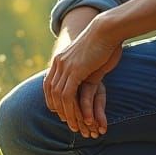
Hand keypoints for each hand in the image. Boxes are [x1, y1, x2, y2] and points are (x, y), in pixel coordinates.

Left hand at [43, 17, 122, 135]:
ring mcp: (65, 66)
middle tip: (66, 121)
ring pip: (58, 96)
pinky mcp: (74, 71)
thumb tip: (86, 68)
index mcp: (60, 58)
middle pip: (50, 91)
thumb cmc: (104, 40)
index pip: (48, 83)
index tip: (60, 110)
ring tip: (73, 125)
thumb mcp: (88, 54)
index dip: (52, 98)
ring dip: (65, 113)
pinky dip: (71, 109)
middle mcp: (58, 62)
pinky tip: (78, 118)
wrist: (107, 29)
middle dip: (57, 108)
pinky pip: (67, 95)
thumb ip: (82, 64)